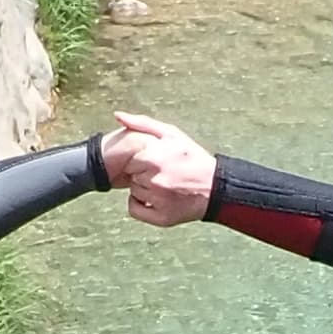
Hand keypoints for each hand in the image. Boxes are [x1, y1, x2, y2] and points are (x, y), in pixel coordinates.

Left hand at [103, 111, 215, 226]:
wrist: (215, 187)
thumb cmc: (192, 158)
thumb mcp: (171, 134)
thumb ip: (142, 123)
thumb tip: (117, 115)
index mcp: (153, 158)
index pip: (129, 161)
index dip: (141, 160)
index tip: (156, 161)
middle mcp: (154, 180)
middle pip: (131, 177)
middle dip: (142, 174)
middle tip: (163, 173)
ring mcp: (158, 200)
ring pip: (134, 193)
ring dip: (144, 189)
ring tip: (164, 184)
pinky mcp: (161, 217)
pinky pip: (135, 210)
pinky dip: (141, 205)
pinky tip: (156, 199)